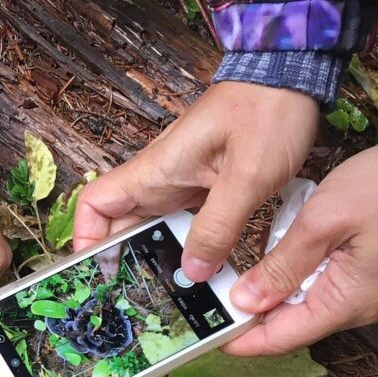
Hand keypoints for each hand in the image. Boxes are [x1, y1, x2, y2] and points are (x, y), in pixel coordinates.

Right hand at [74, 82, 319, 281]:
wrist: (292, 76)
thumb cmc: (266, 112)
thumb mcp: (247, 176)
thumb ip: (218, 227)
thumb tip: (192, 271)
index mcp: (155, 171)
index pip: (95, 204)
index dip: (85, 238)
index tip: (94, 270)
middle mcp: (160, 179)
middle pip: (120, 225)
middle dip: (121, 261)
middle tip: (134, 298)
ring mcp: (181, 183)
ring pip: (152, 228)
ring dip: (155, 257)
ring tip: (166, 293)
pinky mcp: (203, 187)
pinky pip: (182, 224)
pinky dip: (184, 248)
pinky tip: (200, 271)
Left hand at [225, 147, 377, 355]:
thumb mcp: (321, 223)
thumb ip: (281, 266)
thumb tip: (245, 301)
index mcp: (347, 302)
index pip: (281, 339)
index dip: (240, 340)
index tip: (208, 333)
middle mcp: (359, 307)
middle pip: (290, 326)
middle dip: (251, 316)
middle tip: (215, 298)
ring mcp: (366, 294)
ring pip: (304, 308)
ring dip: (270, 295)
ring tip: (237, 278)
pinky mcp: (368, 277)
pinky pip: (321, 289)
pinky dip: (293, 280)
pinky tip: (275, 261)